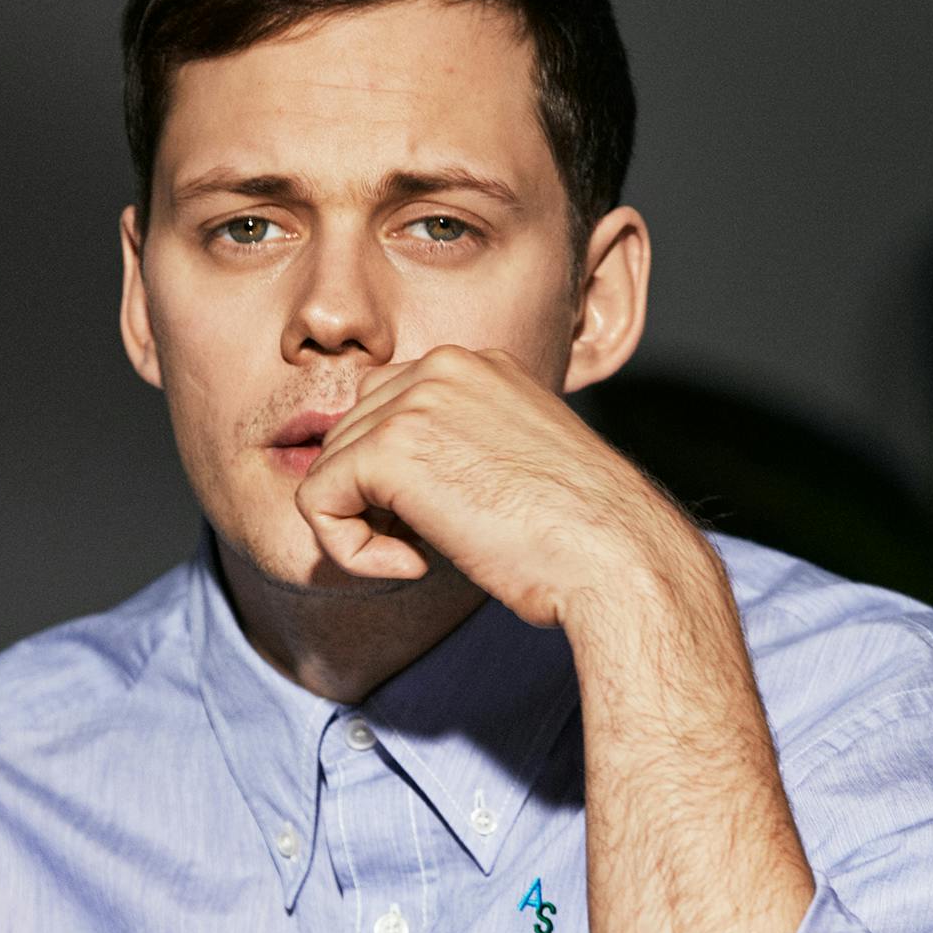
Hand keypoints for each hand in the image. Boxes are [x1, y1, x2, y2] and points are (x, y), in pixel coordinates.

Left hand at [295, 345, 710, 628]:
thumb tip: (399, 483)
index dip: (398, 475)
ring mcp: (415, 401)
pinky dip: (348, 550)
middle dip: (374, 498)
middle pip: (350, 431)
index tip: (448, 521)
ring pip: (329, 466)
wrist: (616, 555)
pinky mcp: (389, 449)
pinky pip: (317, 502)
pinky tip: (412, 567)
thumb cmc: (584, 535)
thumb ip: (462, 451)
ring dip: (362, 526)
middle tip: (432, 545)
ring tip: (424, 557)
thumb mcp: (520, 469)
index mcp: (480, 365)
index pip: (390, 404)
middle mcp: (445, 365)